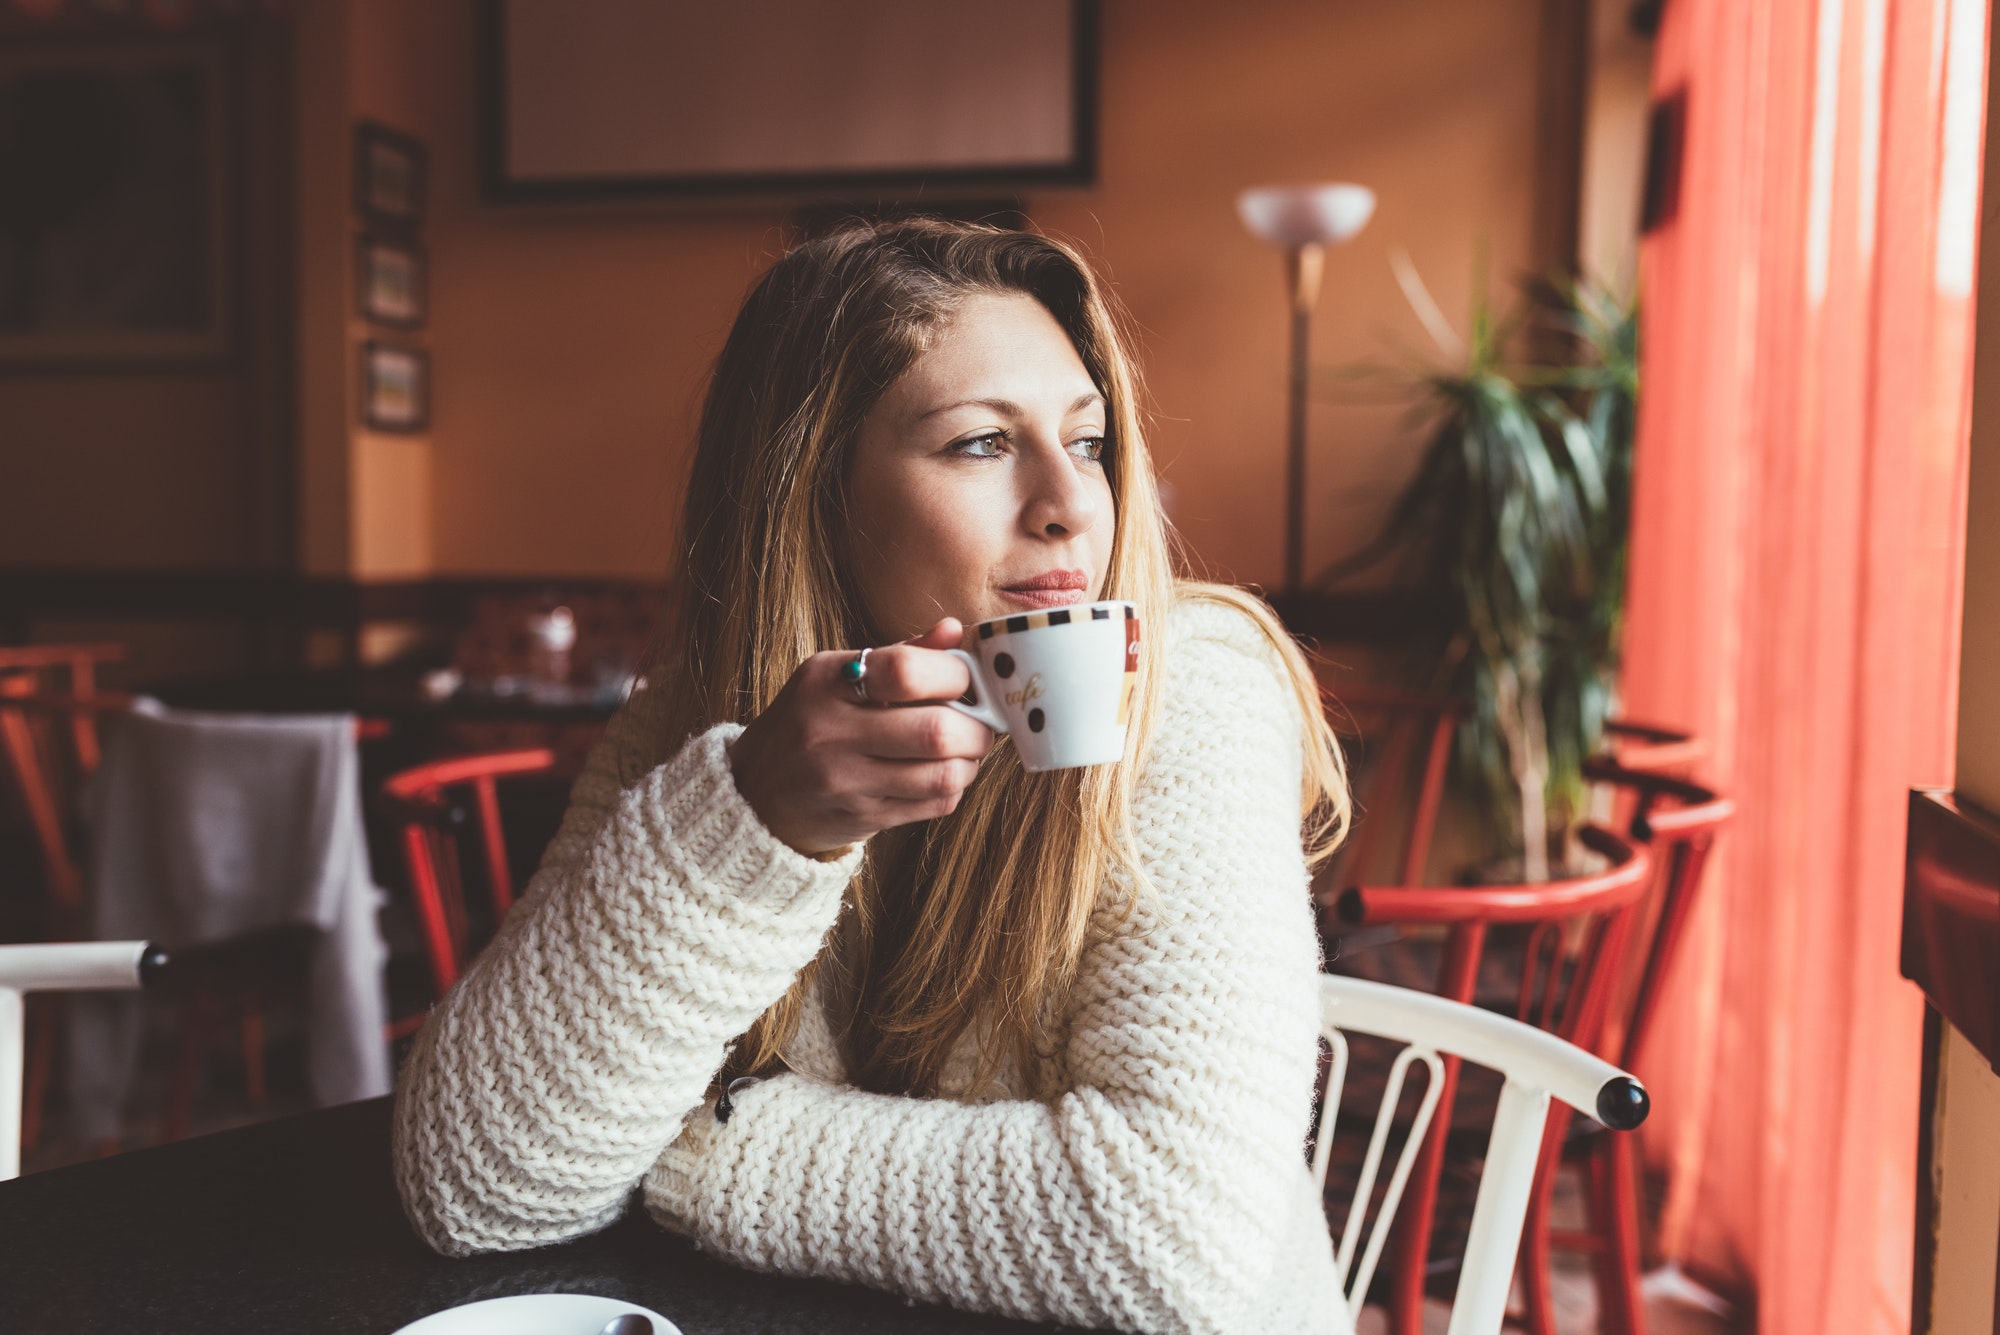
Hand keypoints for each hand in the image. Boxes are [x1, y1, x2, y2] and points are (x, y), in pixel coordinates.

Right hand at [727, 619, 994, 855]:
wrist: (753, 794)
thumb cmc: (809, 723)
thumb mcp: (835, 677)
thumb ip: (898, 655)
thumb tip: (953, 630)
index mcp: (825, 681)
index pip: (906, 671)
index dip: (956, 674)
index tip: (969, 679)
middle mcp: (829, 731)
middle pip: (935, 731)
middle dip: (977, 727)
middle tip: (982, 723)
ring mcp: (843, 781)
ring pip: (942, 775)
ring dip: (969, 762)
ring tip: (965, 751)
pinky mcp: (860, 818)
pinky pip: (932, 805)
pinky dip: (952, 788)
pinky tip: (943, 775)